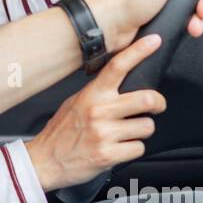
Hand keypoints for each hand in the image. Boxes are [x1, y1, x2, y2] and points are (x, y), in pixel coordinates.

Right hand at [25, 33, 166, 190]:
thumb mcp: (75, 102)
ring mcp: (104, 133)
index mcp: (92, 94)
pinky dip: (133, 149)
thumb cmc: (61, 132)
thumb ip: (98, 93)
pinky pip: (138, 148)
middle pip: (146, 99)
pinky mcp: (108, 155)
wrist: (44, 160)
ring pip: (146, 127)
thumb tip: (122, 83)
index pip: (118, 66)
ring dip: (141, 131)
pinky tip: (119, 148)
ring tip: (125, 133)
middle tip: (156, 106)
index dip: (139, 51)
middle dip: (158, 103)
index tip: (154, 41)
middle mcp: (99, 111)